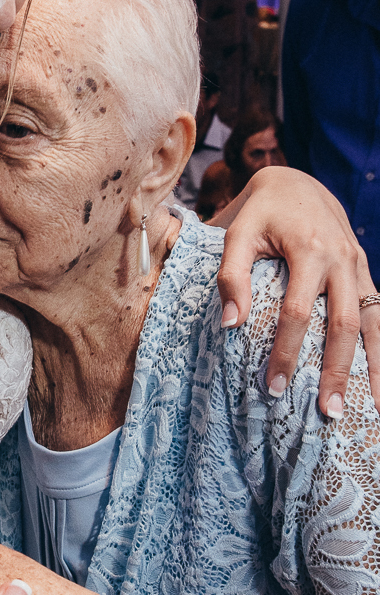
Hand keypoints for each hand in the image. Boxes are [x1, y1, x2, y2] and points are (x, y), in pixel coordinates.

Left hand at [212, 166, 378, 413]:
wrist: (296, 183)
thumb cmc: (260, 213)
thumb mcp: (237, 234)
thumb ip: (230, 276)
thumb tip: (231, 325)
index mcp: (310, 249)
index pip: (298, 311)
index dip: (286, 350)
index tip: (273, 386)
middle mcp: (342, 259)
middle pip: (345, 324)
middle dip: (337, 371)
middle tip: (327, 412)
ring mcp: (360, 266)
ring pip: (374, 322)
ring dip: (372, 366)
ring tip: (368, 408)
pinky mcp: (366, 272)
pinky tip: (378, 381)